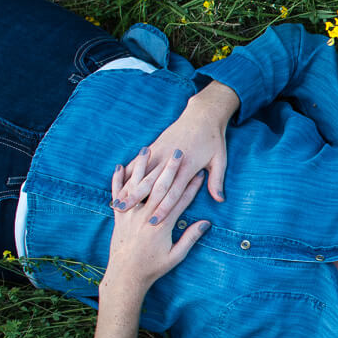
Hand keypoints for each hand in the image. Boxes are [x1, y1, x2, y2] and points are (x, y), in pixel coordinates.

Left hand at [104, 147, 210, 291]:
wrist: (125, 277)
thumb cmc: (153, 268)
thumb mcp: (176, 256)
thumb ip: (190, 238)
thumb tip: (206, 223)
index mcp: (162, 226)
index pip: (179, 200)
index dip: (191, 186)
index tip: (199, 172)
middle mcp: (146, 217)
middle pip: (160, 187)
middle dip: (170, 168)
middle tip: (178, 152)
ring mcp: (130, 215)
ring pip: (137, 186)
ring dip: (142, 166)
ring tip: (147, 148)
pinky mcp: (119, 217)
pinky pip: (117, 195)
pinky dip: (117, 180)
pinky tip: (120, 166)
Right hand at [114, 82, 238, 205]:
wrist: (203, 115)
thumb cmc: (213, 140)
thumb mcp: (220, 160)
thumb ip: (217, 181)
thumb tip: (220, 200)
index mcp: (187, 168)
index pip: (173, 193)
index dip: (163, 208)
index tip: (153, 222)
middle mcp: (170, 161)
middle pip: (151, 184)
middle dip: (137, 199)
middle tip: (123, 213)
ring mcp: (160, 152)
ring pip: (141, 174)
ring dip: (128, 188)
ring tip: (117, 201)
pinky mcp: (155, 146)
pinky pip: (138, 161)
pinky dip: (128, 171)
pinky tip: (118, 181)